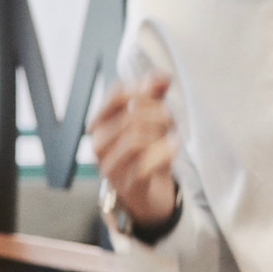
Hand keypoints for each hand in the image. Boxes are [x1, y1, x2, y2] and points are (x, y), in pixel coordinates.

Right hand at [87, 74, 178, 229]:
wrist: (147, 196)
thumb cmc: (144, 152)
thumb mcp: (149, 119)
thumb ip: (154, 94)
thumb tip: (162, 75)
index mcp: (99, 124)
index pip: (117, 94)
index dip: (144, 90)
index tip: (158, 97)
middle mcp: (98, 145)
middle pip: (131, 116)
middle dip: (159, 113)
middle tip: (171, 120)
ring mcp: (110, 167)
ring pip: (137, 139)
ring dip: (162, 134)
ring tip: (172, 135)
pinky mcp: (127, 186)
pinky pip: (145, 165)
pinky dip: (165, 153)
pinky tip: (174, 147)